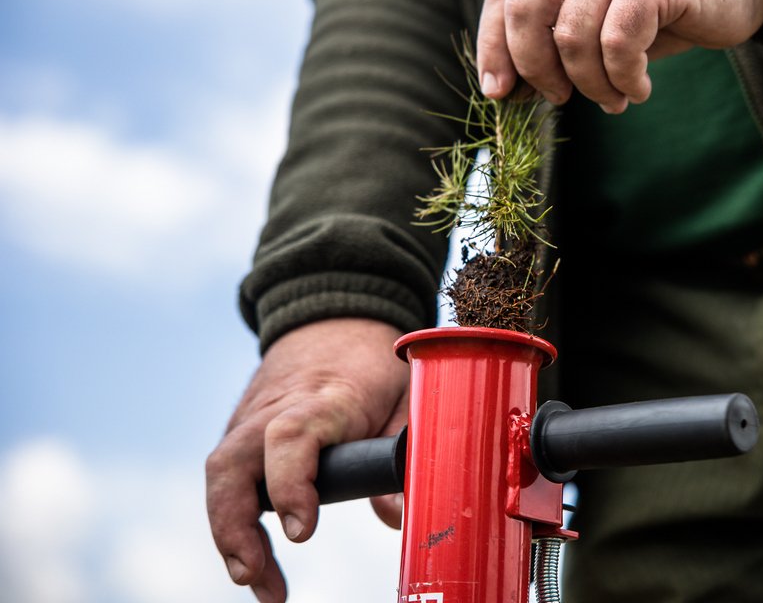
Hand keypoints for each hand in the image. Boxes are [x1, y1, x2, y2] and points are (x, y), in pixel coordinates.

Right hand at [206, 319, 408, 602]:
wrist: (334, 318)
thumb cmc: (375, 364)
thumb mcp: (409, 395)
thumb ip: (403, 450)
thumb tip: (397, 516)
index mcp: (324, 398)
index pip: (290, 435)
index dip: (289, 483)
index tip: (302, 531)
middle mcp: (275, 409)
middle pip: (233, 463)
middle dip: (234, 525)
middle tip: (252, 575)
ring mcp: (250, 420)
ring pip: (220, 475)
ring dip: (229, 534)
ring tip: (256, 582)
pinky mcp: (240, 433)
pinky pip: (226, 478)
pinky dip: (232, 520)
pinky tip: (252, 559)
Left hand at [475, 0, 762, 113]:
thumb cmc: (662, 7)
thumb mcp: (598, 16)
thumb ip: (554, 41)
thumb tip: (509, 90)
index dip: (493, 47)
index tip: (500, 93)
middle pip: (525, 10)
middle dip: (536, 69)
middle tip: (560, 99)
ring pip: (573, 36)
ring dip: (590, 84)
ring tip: (613, 99)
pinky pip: (618, 43)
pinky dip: (624, 79)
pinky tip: (640, 88)